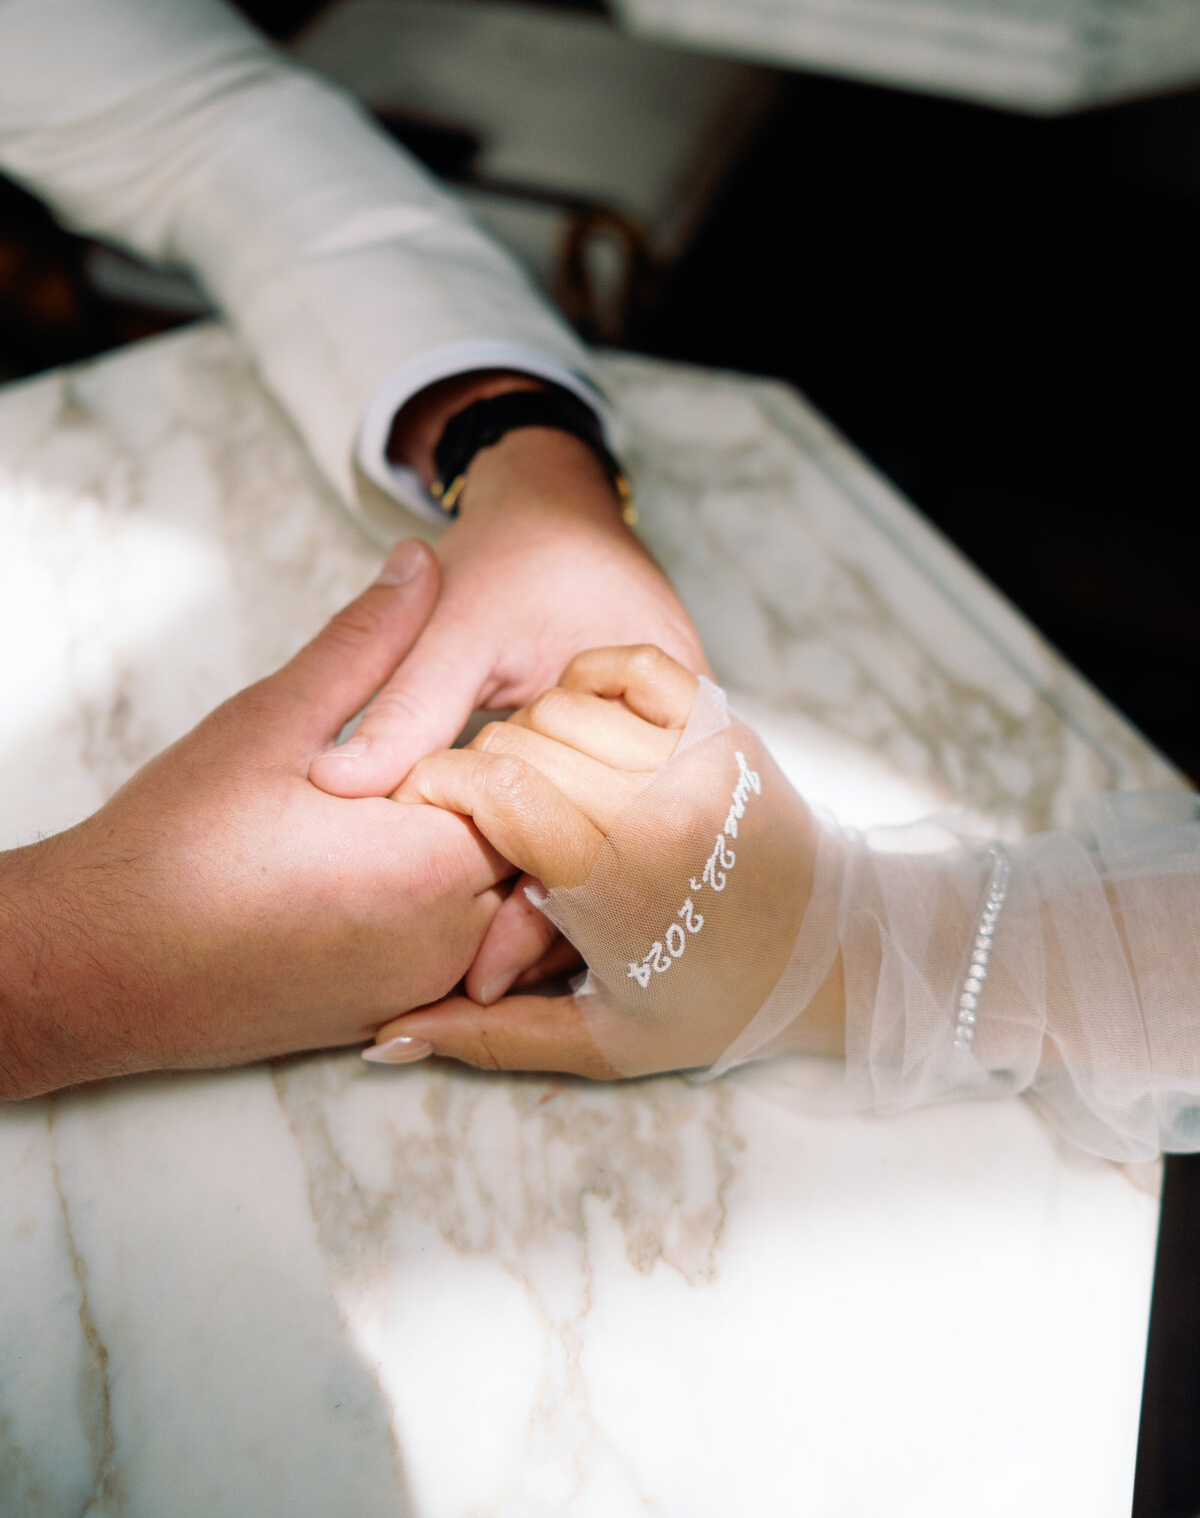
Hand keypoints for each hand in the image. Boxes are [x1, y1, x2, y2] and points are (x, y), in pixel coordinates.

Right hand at [0, 542, 513, 1099]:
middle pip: (539, 856)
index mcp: (428, 865)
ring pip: (513, 912)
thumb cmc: (172, 846)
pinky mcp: (395, 1015)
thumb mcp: (270, 721)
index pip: (539, 791)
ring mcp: (422, 988)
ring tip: (431, 807)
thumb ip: (365, 643)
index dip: (519, 740)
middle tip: (464, 748)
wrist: (100, 965)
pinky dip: (470, 914)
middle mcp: (445, 943)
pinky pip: (473, 961)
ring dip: (498, 858)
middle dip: (519, 799)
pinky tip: (410, 871)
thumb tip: (420, 565)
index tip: (477, 706)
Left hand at [309, 374, 706, 1003]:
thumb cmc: (524, 556)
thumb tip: (338, 785)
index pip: (598, 843)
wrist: (561, 514)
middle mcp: (675, 756)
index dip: (532, 914)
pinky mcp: (625, 776)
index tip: (470, 977)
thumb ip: (405, 702)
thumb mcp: (466, 620)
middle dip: (537, 942)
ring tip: (461, 989)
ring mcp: (656, 771)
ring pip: (601, 874)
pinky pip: (589, 846)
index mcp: (663, 713)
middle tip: (459, 1002)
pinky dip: (540, 880)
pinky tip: (482, 925)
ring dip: (539, 925)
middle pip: (610, 880)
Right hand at [368, 647, 841, 1077]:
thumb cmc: (717, 1006)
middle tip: (483, 818)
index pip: (493, 788)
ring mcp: (697, 757)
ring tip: (540, 786)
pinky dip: (590, 679)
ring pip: (563, 702)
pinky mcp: (724, 724)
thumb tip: (386, 1039)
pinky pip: (630, 664)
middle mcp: (657, 806)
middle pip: (517, 741)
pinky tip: (586, 726)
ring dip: (531, 734)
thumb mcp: (602, 1043)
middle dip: (477, 771)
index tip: (420, 810)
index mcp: (618, 883)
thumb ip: (489, 1039)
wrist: (835, 959)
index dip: (434, 788)